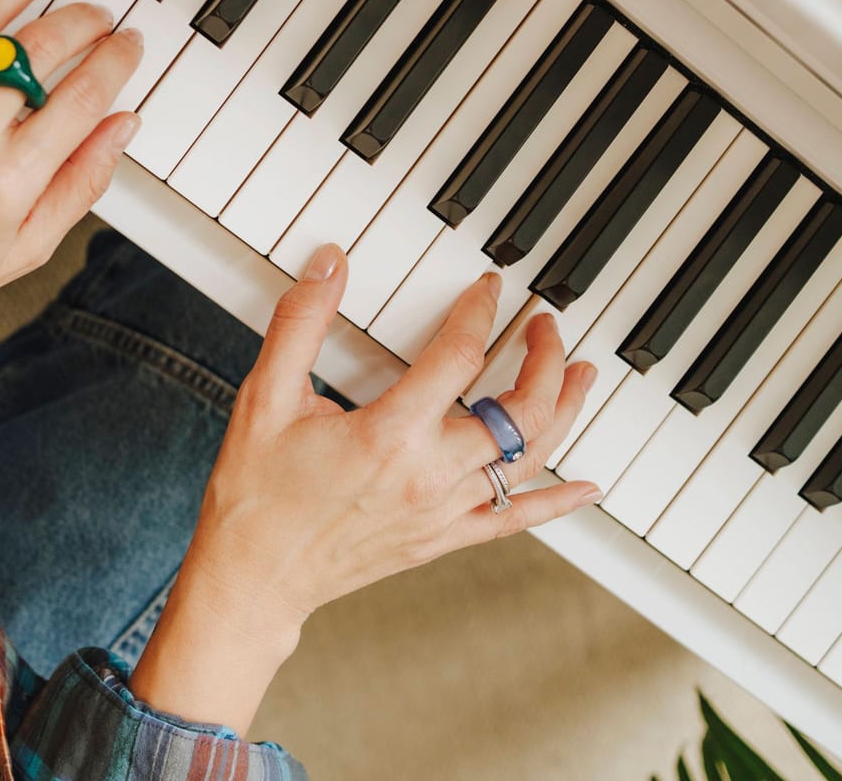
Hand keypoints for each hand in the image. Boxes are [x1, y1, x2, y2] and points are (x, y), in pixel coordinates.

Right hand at [129, 244, 600, 732]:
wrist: (254, 577)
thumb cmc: (256, 493)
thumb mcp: (266, 396)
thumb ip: (301, 323)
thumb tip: (330, 265)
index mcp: (389, 434)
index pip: (460, 356)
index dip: (481, 313)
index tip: (490, 290)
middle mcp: (428, 476)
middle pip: (518, 412)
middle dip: (544, 361)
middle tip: (545, 328)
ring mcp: (442, 512)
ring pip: (528, 460)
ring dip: (564, 412)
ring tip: (581, 376)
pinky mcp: (443, 539)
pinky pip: (514, 520)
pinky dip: (557, 502)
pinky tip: (587, 487)